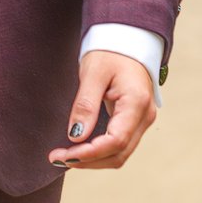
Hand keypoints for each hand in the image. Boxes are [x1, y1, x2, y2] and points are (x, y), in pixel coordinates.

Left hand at [50, 49, 155, 170]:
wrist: (127, 41)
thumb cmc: (110, 52)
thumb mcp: (93, 73)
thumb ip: (85, 105)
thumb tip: (75, 136)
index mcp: (137, 103)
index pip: (115, 141)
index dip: (89, 153)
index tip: (63, 155)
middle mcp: (145, 117)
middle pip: (118, 153)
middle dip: (87, 160)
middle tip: (56, 158)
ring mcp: (142, 121)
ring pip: (120, 153)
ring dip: (92, 159)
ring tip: (63, 157)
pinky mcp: (134, 121)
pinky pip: (119, 144)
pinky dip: (99, 151)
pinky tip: (79, 149)